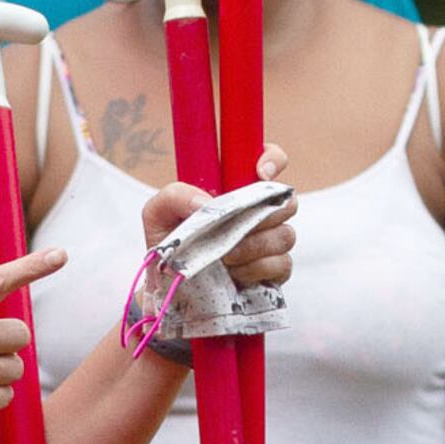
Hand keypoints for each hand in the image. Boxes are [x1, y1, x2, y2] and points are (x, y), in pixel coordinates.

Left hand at [138, 144, 296, 293]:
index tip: (260, 174)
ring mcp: (269, 241)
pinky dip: (257, 269)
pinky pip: (282, 264)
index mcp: (237, 188)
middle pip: (287, 202)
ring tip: (224, 256)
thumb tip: (207, 202)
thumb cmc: (168, 242)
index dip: (273, 159)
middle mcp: (258, 211)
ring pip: (285, 235)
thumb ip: (176, 195)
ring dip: (253, 246)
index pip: (271, 159)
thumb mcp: (158, 212)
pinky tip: (235, 273)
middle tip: (231, 228)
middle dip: (262, 215)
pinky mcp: (273, 271)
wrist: (169, 284)